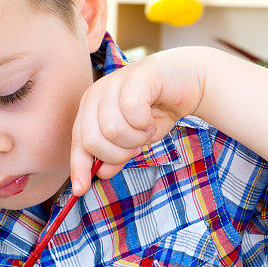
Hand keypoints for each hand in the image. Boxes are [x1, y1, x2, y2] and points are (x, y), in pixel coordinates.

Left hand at [70, 48, 204, 194]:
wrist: (188, 83)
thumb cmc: (156, 111)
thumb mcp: (132, 141)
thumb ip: (115, 155)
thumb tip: (101, 174)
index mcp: (90, 108)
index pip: (78, 142)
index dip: (79, 167)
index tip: (82, 190)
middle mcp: (97, 93)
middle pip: (93, 141)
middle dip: (118, 153)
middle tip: (136, 144)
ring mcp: (114, 82)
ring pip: (112, 130)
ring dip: (136, 138)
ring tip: (146, 128)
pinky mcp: (135, 76)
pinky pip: (131, 112)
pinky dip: (145, 123)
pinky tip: (152, 118)